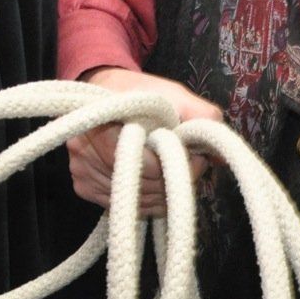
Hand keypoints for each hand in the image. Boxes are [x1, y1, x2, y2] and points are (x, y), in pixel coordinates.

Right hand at [69, 66, 222, 215]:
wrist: (105, 91)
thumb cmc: (141, 92)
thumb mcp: (174, 94)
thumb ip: (201, 117)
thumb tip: (219, 157)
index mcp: (102, 121)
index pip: (141, 163)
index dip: (174, 164)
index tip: (197, 157)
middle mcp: (83, 149)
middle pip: (140, 185)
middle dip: (173, 179)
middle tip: (192, 164)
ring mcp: (81, 171)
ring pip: (135, 201)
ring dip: (163, 193)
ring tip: (174, 170)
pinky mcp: (83, 187)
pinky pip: (126, 207)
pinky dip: (148, 201)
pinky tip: (156, 183)